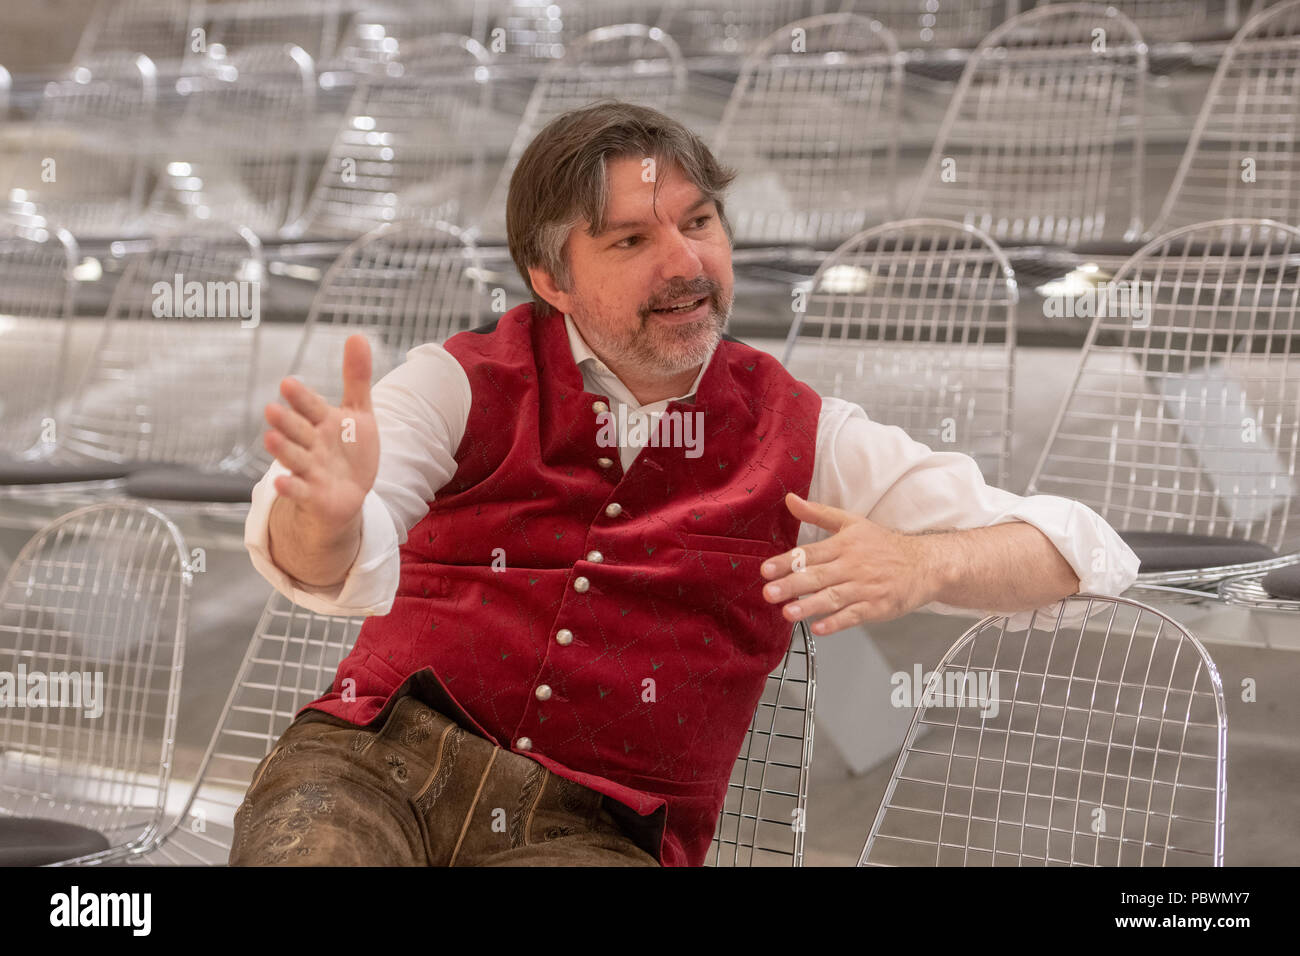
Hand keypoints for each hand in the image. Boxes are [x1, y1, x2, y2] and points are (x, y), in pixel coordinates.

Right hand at [262, 334, 379, 529]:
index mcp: (322, 421)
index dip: (301, 397)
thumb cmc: (349, 448)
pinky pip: (300, 490)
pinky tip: (280, 483)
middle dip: (287, 421)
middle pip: (298, 430)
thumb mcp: (358, 412)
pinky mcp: (312, 494)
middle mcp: (311, 443)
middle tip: (272, 410)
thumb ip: (355, 377)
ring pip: (295, 457)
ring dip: (283, 449)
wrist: (347, 493)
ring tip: (270, 438)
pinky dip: (290, 487)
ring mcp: (310, 469)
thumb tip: (357, 335)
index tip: (288, 383)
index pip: (311, 406)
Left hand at [760, 493, 940, 635]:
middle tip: (769, 593)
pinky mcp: (877, 606)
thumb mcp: (852, 523)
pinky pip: (854, 615)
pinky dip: (836, 622)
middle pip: (818, 576)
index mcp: (844, 544)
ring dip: (810, 606)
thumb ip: (818, 513)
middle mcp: (853, 566)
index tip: (766, 570)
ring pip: (834, 597)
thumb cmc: (884, 545)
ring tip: (788, 612)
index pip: (810, 553)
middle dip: (792, 585)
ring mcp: (865, 587)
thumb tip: (791, 499)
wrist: (924, 564)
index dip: (787, 562)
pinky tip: (819, 628)